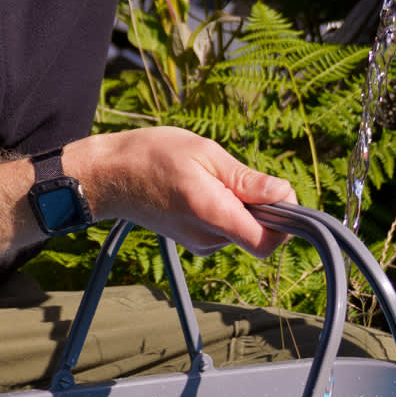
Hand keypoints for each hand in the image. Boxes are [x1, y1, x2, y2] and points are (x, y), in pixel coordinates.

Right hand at [65, 128, 295, 256]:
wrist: (110, 176)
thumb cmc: (152, 156)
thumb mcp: (204, 152)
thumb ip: (246, 179)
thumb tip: (284, 193)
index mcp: (212, 213)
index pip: (267, 243)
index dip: (285, 222)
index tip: (279, 193)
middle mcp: (207, 238)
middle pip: (259, 234)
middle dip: (263, 207)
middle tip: (237, 175)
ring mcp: (200, 244)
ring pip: (243, 230)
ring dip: (242, 206)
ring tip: (211, 178)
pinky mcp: (194, 241)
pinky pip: (227, 229)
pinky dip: (227, 210)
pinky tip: (204, 188)